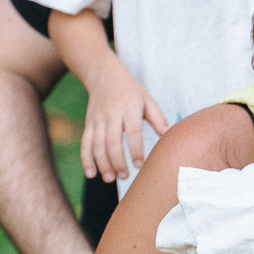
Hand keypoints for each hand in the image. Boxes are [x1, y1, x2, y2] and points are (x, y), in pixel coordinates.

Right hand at [80, 55, 168, 182]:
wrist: (104, 75)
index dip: (135, 149)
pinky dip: (86, 159)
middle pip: (112, 141)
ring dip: (102, 163)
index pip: (133, 131)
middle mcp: (112, 114)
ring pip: (97, 144)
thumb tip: (167, 135)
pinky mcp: (89, 124)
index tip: (139, 165)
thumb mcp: (147, 99)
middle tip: (124, 176)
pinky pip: (85, 143)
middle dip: (117, 161)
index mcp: (129, 108)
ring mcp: (98, 120)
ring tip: (110, 178)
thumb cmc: (131, 90)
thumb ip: (157, 117)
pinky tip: (90, 174)